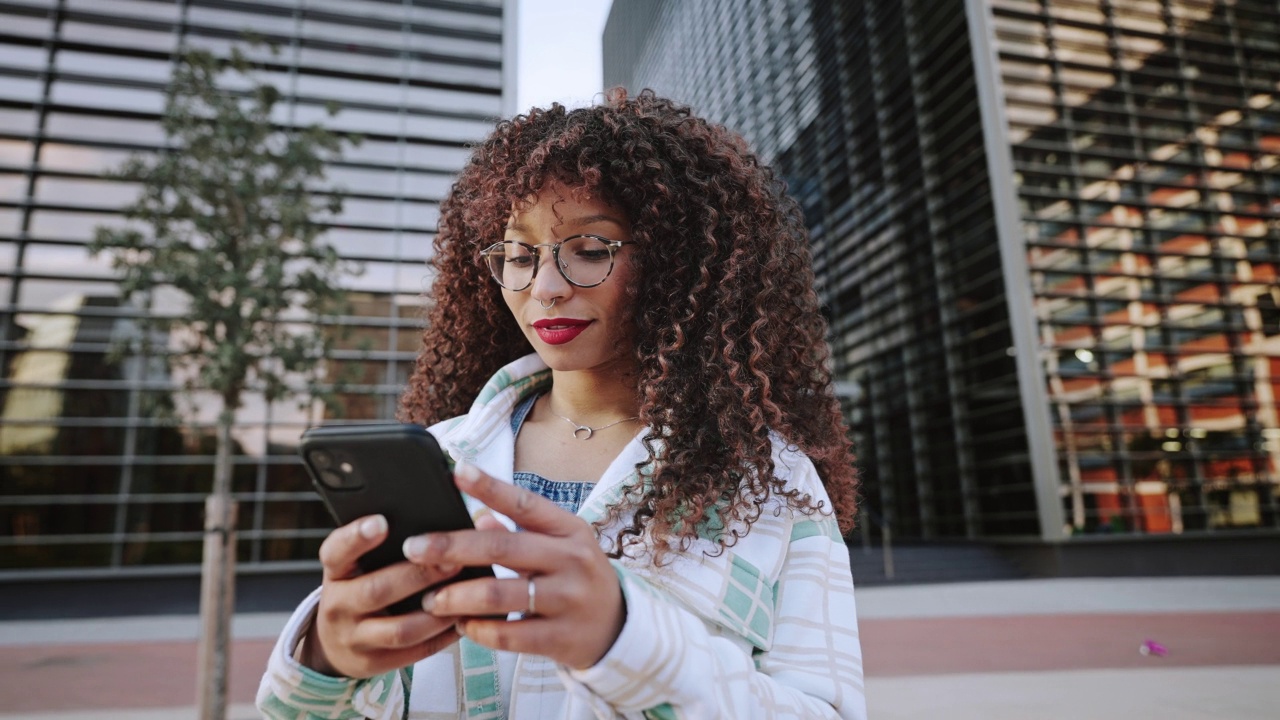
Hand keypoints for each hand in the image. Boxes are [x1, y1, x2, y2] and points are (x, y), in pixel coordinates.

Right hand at [301, 514, 463, 677]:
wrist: (335, 644)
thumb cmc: (359, 588)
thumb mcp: (357, 566)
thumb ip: (384, 547)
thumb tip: (433, 527)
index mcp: (336, 572)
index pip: (336, 552)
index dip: (357, 537)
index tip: (382, 521)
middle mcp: (338, 606)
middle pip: (377, 591)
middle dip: (418, 575)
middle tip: (452, 559)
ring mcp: (354, 639)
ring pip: (400, 629)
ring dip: (437, 613)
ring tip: (466, 594)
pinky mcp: (374, 663)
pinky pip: (415, 652)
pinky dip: (443, 635)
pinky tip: (465, 619)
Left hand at [402, 464, 625, 669]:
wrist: (618, 627)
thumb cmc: (576, 576)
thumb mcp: (559, 546)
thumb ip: (520, 531)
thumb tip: (479, 515)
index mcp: (569, 530)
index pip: (525, 503)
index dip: (490, 486)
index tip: (456, 472)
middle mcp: (571, 560)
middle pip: (502, 548)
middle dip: (451, 547)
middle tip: (413, 548)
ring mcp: (568, 600)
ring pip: (499, 595)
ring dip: (456, 596)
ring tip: (429, 599)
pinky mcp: (561, 638)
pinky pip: (508, 635)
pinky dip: (477, 630)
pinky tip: (460, 625)